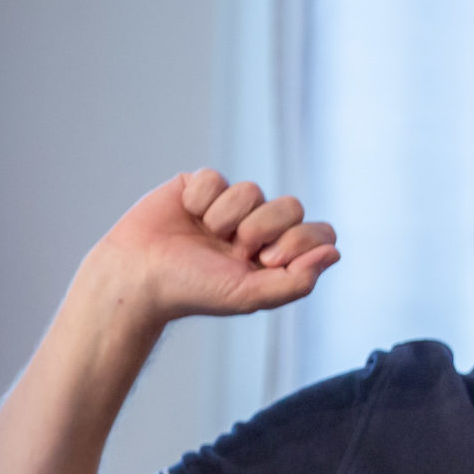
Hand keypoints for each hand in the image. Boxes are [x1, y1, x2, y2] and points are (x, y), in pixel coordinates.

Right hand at [84, 169, 338, 324]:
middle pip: (292, 205)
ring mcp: (231, 205)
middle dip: (263, 228)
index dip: (302, 240)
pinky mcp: (200, 186)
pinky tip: (186, 216)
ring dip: (227, 217)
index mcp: (280, 253)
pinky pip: (216, 178)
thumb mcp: (251, 296)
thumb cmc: (195, 290)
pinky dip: (200, 201)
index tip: (270, 259)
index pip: (320, 232)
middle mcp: (261, 226)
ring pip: (252, 190)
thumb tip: (334, 253)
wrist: (140, 276)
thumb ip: (298, 281)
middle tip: (236, 249)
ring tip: (207, 235)